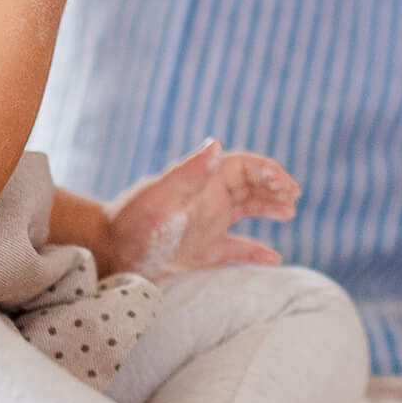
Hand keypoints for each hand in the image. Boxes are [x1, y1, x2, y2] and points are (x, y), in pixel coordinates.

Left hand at [97, 139, 300, 279]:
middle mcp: (208, 199)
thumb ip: (190, 173)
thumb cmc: (133, 224)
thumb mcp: (162, 198)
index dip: (269, 172)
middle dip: (275, 188)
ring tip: (289, 213)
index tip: (288, 186)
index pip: (245, 167)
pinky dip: (256, 252)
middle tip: (293, 199)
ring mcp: (207, 225)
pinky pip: (237, 249)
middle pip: (250, 186)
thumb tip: (216, 143)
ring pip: (247, 210)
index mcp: (203, 181)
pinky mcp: (202, 252)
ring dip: (269, 209)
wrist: (108, 254)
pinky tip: (274, 259)